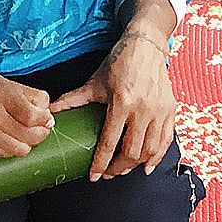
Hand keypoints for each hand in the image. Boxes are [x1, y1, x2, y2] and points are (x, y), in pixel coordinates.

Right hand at [0, 67, 53, 157]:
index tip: (46, 118)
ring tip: (23, 132)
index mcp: (0, 95)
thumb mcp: (4, 81)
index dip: (45, 119)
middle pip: (30, 136)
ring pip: (21, 149)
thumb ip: (29, 95)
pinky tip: (9, 137)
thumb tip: (47, 111)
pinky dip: (12, 147)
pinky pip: (5, 154)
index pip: (34, 117)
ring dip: (27, 142)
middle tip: (39, 126)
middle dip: (41, 132)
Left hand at [53, 31, 177, 178]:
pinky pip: (165, 141)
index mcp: (122, 102)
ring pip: (149, 150)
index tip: (94, 176)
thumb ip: (74, 99)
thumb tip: (51, 111)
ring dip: (136, 165)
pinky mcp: (170, 110)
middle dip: (118, 168)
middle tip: (108, 173)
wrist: (146, 46)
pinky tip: (147, 166)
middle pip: (131, 151)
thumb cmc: (120, 62)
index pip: (109, 141)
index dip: (101, 163)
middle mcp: (143, 109)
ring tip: (124, 169)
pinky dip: (156, 157)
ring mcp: (159, 111)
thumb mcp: (96, 81)